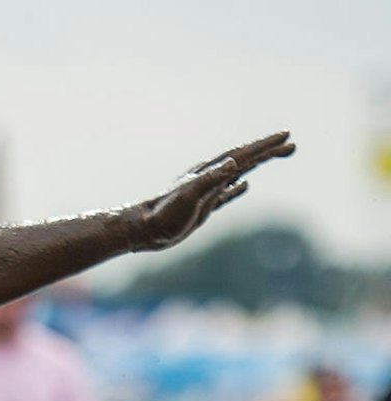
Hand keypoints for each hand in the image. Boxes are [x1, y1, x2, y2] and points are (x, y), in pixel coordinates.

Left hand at [131, 132, 293, 251]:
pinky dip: (238, 188)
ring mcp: (207, 192)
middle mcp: (209, 178)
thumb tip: (235, 162)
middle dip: (267, 150)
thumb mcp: (191, 195)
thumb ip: (211, 179)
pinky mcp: (203, 207)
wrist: (144, 228)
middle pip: (245, 159)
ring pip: (239, 173)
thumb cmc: (165, 213)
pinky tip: (245, 185)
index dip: (265, 146)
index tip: (285, 137)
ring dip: (258, 164)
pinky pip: (226, 194)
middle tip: (290, 142)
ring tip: (275, 155)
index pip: (243, 154)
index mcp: (209, 172)